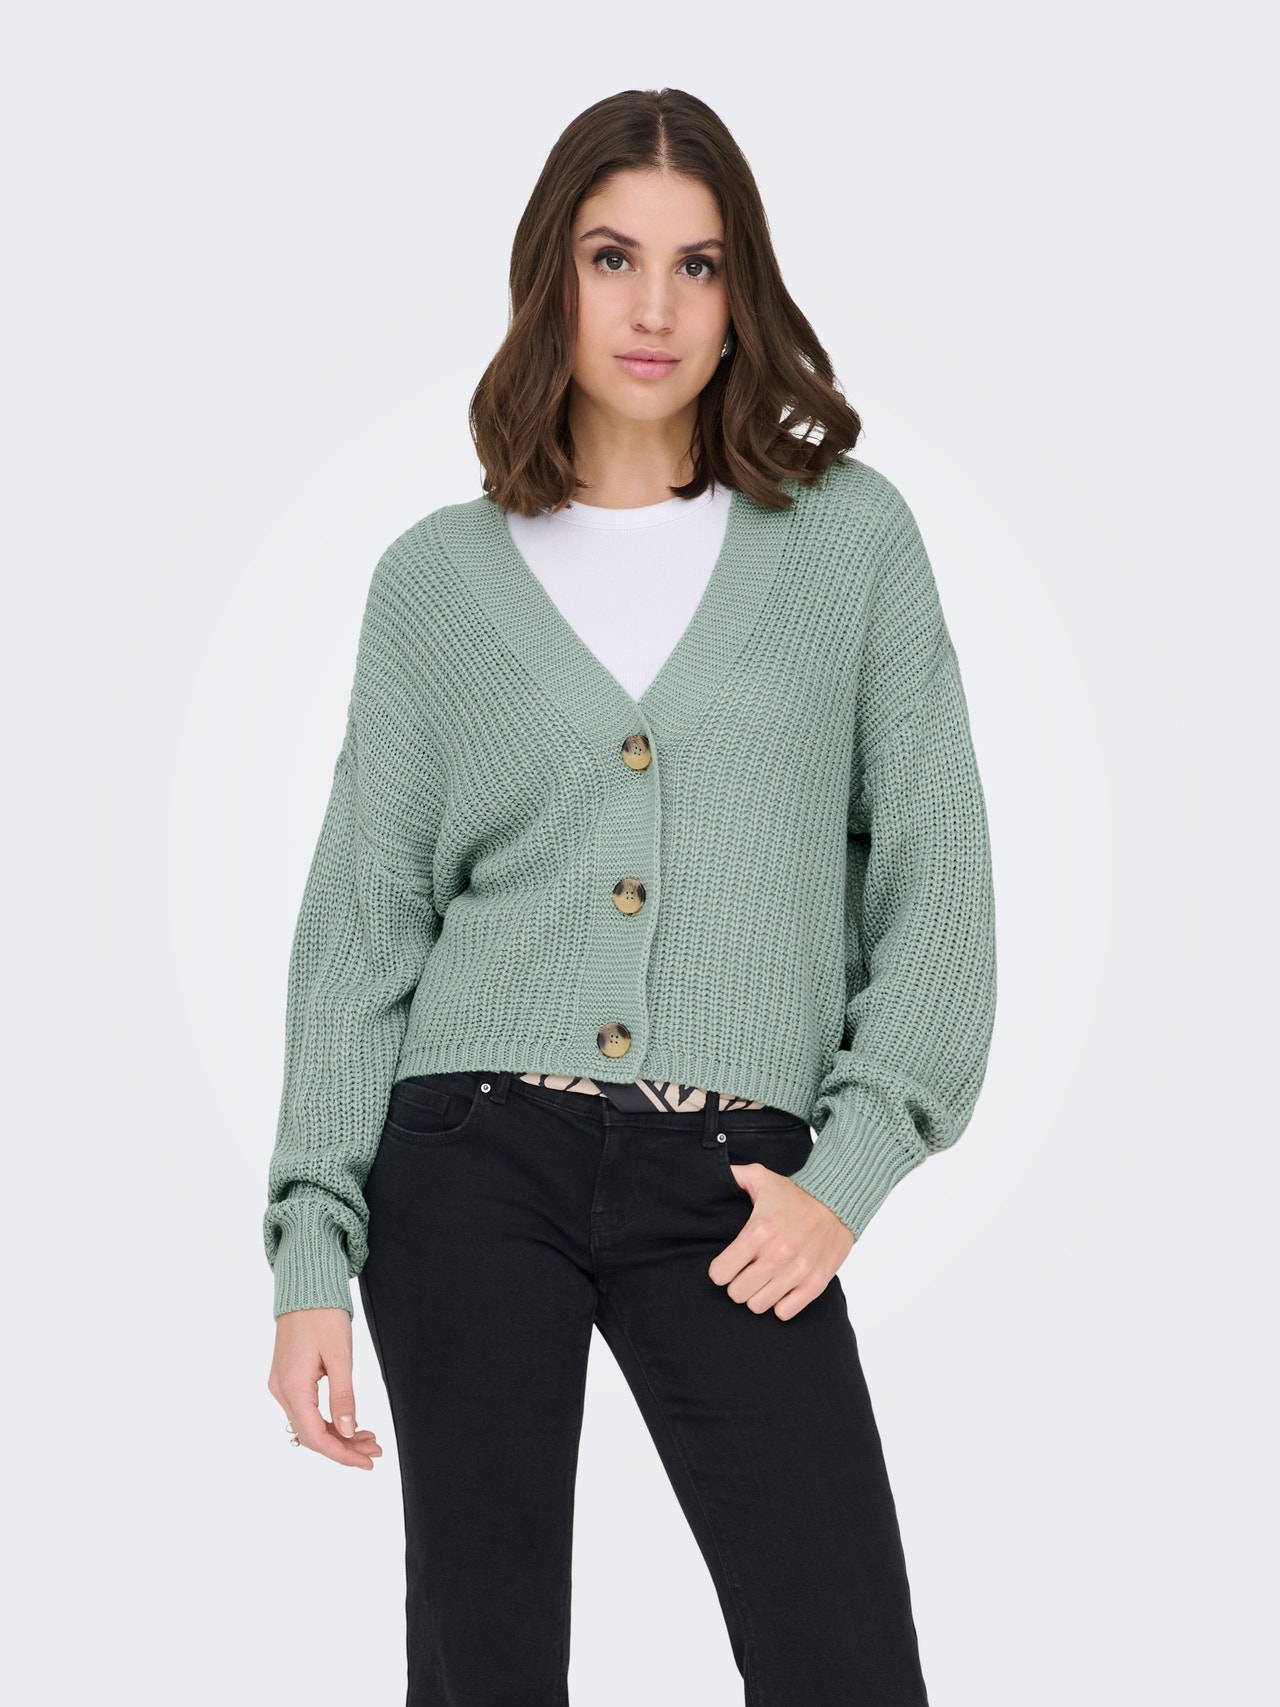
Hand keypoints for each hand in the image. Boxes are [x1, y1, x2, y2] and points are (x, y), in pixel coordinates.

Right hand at [267, 1307, 383, 1469]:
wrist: (305, 1286)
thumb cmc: (323, 1314)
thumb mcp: (340, 1355)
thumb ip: (343, 1396)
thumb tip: (348, 1431)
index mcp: (293, 1386)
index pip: (316, 1436)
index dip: (342, 1454)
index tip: (367, 1461)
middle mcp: (281, 1390)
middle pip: (311, 1435)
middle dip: (344, 1447)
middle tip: (375, 1450)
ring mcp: (281, 1385)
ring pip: (308, 1424)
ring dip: (337, 1435)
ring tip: (368, 1438)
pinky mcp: (286, 1378)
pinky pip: (305, 1410)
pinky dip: (327, 1420)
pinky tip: (348, 1422)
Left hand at [708, 1164, 854, 1319]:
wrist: (838, 1201)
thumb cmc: (796, 1193)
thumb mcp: (761, 1176)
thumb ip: (733, 1175)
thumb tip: (710, 1173)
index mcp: (758, 1231)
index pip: (720, 1273)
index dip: (720, 1270)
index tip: (727, 1264)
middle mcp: (776, 1255)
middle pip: (737, 1293)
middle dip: (737, 1284)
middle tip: (746, 1272)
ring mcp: (796, 1272)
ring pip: (758, 1306)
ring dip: (757, 1295)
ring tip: (763, 1280)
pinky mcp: (815, 1283)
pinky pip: (785, 1313)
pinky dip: (780, 1304)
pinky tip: (781, 1288)